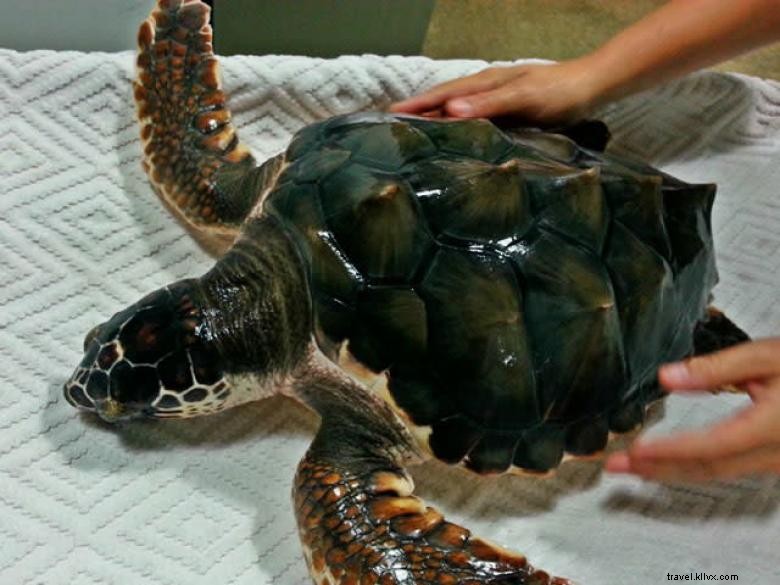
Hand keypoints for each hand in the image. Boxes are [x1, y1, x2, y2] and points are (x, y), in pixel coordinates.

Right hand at [389, 59, 602, 124]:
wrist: (593, 88)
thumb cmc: (560, 91)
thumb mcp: (524, 96)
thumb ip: (489, 103)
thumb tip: (449, 109)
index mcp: (486, 83)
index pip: (443, 94)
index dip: (417, 104)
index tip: (390, 114)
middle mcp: (488, 92)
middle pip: (446, 102)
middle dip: (419, 112)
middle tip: (393, 130)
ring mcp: (498, 103)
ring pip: (458, 112)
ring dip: (436, 122)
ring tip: (414, 138)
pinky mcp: (509, 116)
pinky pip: (475, 123)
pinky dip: (458, 130)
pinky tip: (455, 142)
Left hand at [606, 339, 779, 481]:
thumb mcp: (770, 355)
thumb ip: (716, 367)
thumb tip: (668, 376)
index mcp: (771, 426)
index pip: (708, 447)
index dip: (667, 453)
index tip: (633, 453)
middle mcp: (775, 452)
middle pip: (706, 469)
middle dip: (656, 470)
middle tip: (617, 466)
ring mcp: (777, 462)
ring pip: (717, 473)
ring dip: (671, 471)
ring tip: (635, 464)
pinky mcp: (775, 460)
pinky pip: (729, 469)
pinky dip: (695, 466)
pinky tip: (672, 460)